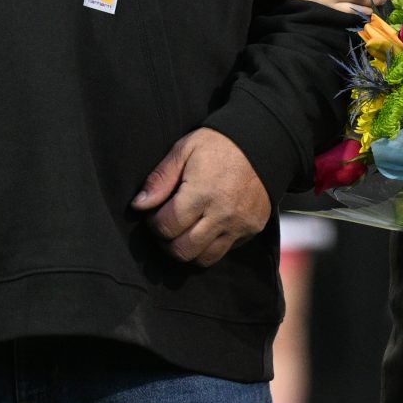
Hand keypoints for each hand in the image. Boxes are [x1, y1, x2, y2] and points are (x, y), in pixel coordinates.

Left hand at [132, 128, 271, 265]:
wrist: (263, 143)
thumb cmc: (219, 144)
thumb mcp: (184, 149)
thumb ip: (160, 178)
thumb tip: (139, 205)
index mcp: (202, 192)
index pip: (166, 227)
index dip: (153, 224)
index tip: (154, 213)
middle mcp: (221, 213)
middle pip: (182, 250)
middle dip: (166, 242)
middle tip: (166, 226)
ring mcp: (239, 224)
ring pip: (203, 259)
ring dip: (187, 250)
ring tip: (183, 232)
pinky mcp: (251, 229)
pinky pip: (224, 251)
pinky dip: (210, 246)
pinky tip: (205, 228)